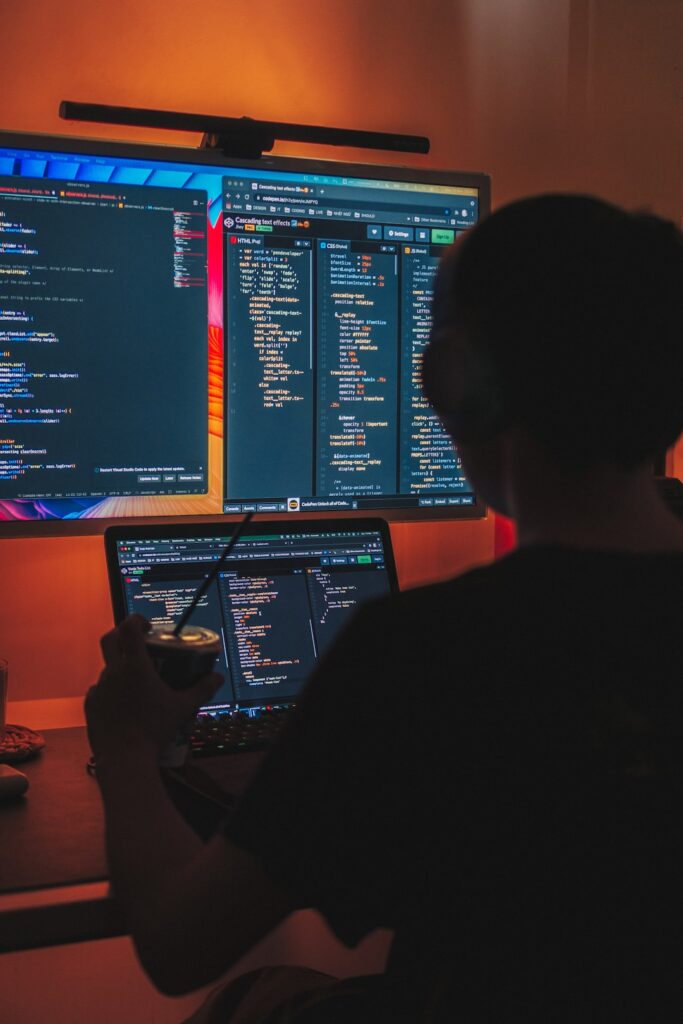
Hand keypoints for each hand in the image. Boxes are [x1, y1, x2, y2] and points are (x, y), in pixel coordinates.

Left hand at [85, 615, 221, 764]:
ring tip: (137, 682)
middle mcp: (113, 672)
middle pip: (110, 638)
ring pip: (107, 667)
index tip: (147, 625)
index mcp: (135, 666)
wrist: (124, 758)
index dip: (137, 620)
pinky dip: (112, 690)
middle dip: (122, 634)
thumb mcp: (183, 708)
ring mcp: (99, 687)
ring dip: (120, 668)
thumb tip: (217, 678)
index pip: (129, 628)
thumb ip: (202, 690)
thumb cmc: (154, 730)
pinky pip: (100, 689)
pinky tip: (124, 703)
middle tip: (138, 641)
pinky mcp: (91, 704)